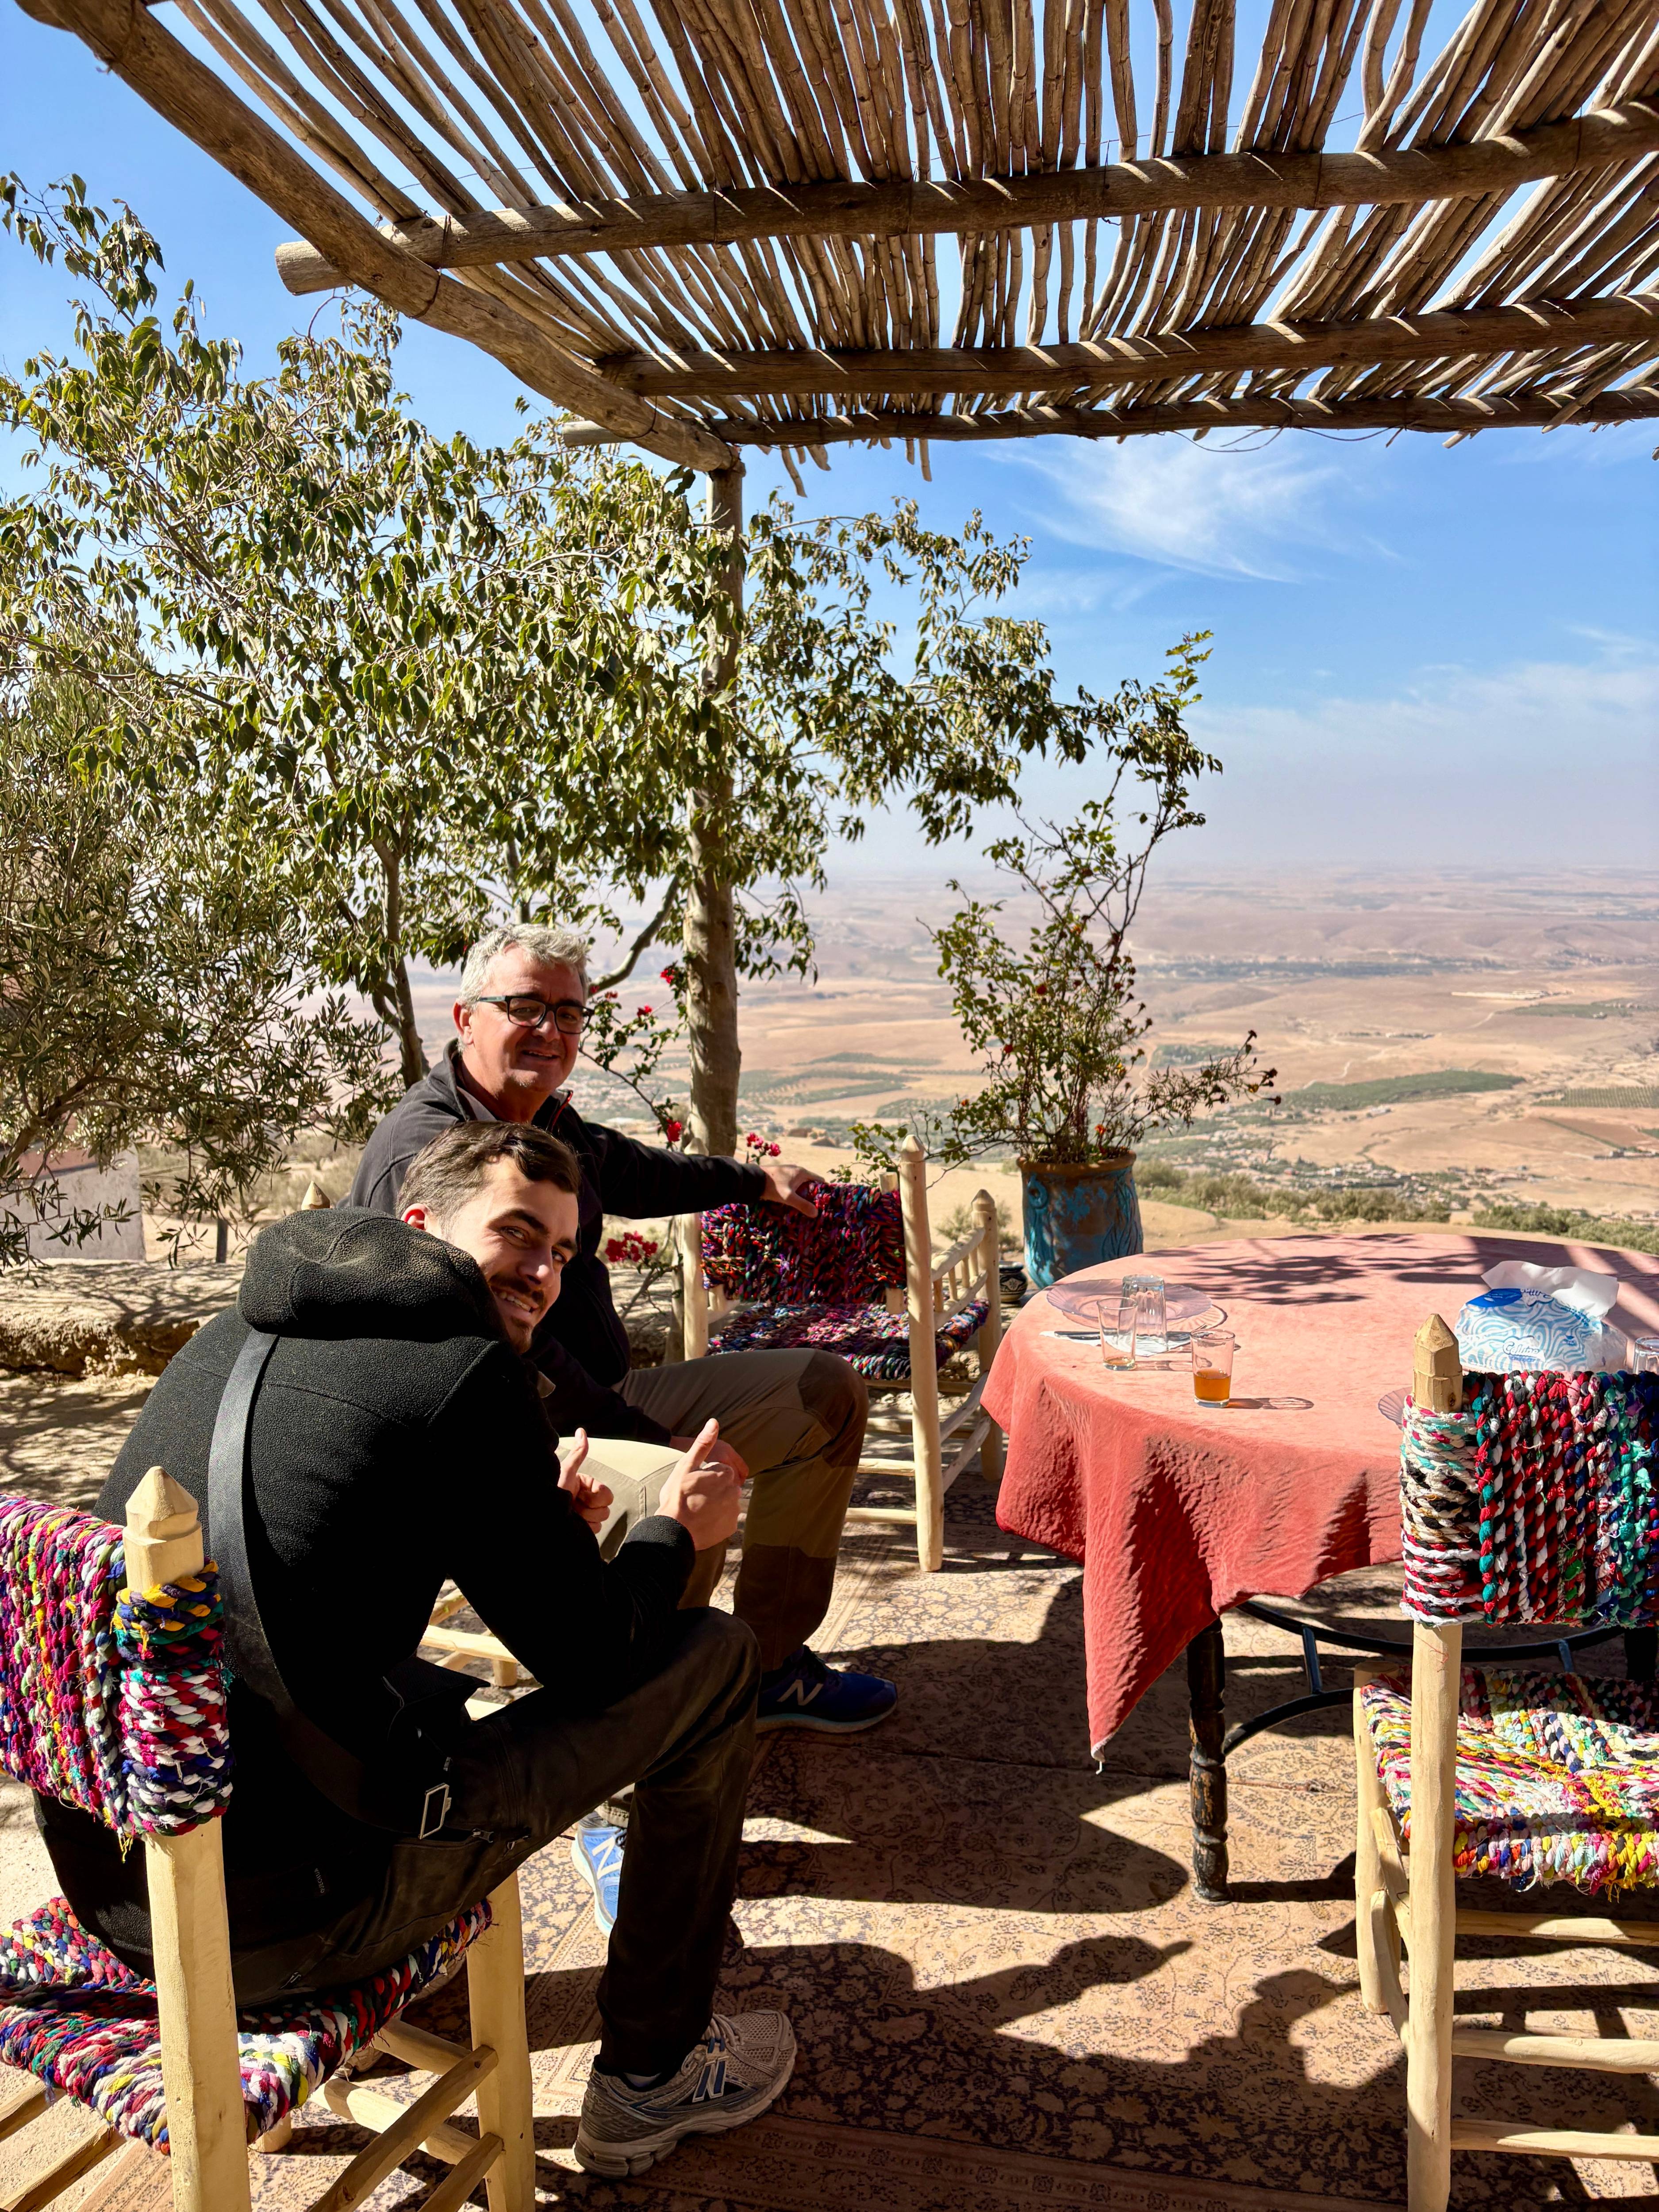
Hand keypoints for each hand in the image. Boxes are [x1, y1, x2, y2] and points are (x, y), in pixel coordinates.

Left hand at [558, 1429, 613, 1538]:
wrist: (543, 1517)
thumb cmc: (553, 1492)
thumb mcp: (565, 1472)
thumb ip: (577, 1454)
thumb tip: (581, 1430)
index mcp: (586, 1485)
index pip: (607, 1495)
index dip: (594, 1497)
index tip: (578, 1495)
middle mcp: (587, 1499)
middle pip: (606, 1508)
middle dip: (589, 1510)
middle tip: (573, 1507)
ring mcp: (587, 1514)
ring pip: (601, 1519)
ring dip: (586, 1519)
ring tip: (571, 1515)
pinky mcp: (585, 1527)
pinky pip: (596, 1529)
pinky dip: (585, 1527)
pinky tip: (573, 1524)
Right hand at [658, 1418, 742, 1550]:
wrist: (674, 1528)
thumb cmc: (678, 1495)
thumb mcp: (687, 1464)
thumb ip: (703, 1443)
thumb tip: (714, 1422)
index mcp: (725, 1473)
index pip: (719, 1471)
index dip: (705, 1476)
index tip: (693, 1483)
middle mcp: (735, 1491)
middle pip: (724, 1486)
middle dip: (712, 1490)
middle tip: (694, 1497)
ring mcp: (734, 1510)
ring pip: (725, 1502)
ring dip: (715, 1504)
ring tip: (696, 1509)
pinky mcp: (730, 1527)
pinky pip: (725, 1519)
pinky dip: (716, 1519)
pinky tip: (702, 1520)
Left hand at [756, 1160, 820, 1217]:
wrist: (754, 1179)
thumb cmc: (773, 1187)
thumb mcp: (788, 1197)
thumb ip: (802, 1205)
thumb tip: (816, 1213)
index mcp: (802, 1172)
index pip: (819, 1180)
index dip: (823, 1190)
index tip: (824, 1201)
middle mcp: (796, 1169)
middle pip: (810, 1182)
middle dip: (812, 1193)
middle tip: (814, 1206)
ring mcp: (787, 1171)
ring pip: (800, 1183)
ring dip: (802, 1192)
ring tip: (803, 1205)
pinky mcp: (780, 1175)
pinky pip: (792, 1183)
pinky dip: (794, 1190)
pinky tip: (791, 1199)